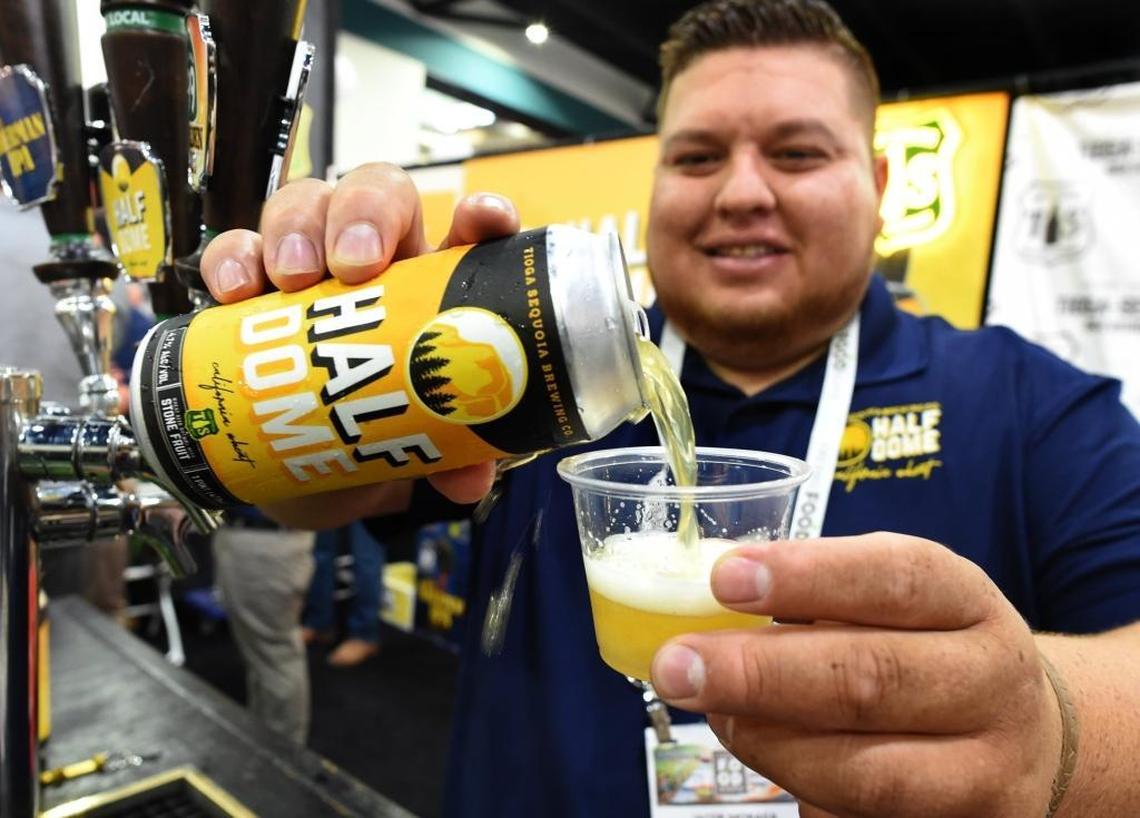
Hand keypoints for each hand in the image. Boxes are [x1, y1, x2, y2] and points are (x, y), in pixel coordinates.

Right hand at [199, 163, 519, 523]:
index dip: (481, 214)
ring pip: (305, 204)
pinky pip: (237, 250)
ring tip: (292, 277)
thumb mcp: (416, 446)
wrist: (303, 472)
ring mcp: (313, 269)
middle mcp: (378, 264)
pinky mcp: (252, 292)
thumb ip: (451, 457)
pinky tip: (236, 289)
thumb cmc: (373, 432)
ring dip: (297, 226)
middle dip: (365, 211)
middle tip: (353, 265)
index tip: (479, 219)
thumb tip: (467, 478)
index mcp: (434, 287)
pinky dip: (234, 259)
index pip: (468, 228)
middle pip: (376, 193)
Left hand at [650, 532, 1061, 816]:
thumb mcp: (890, 602)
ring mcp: (988, 772)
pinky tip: (762, 758)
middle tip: (676, 666)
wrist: (1024, 733)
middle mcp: (991, 683)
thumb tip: (706, 617)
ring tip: (712, 715)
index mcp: (965, 600)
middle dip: (759, 675)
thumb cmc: (924, 648)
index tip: (724, 578)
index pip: (892, 578)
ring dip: (768, 745)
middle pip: (873, 680)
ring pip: (869, 771)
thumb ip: (815, 602)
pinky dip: (803, 791)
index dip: (805, 577)